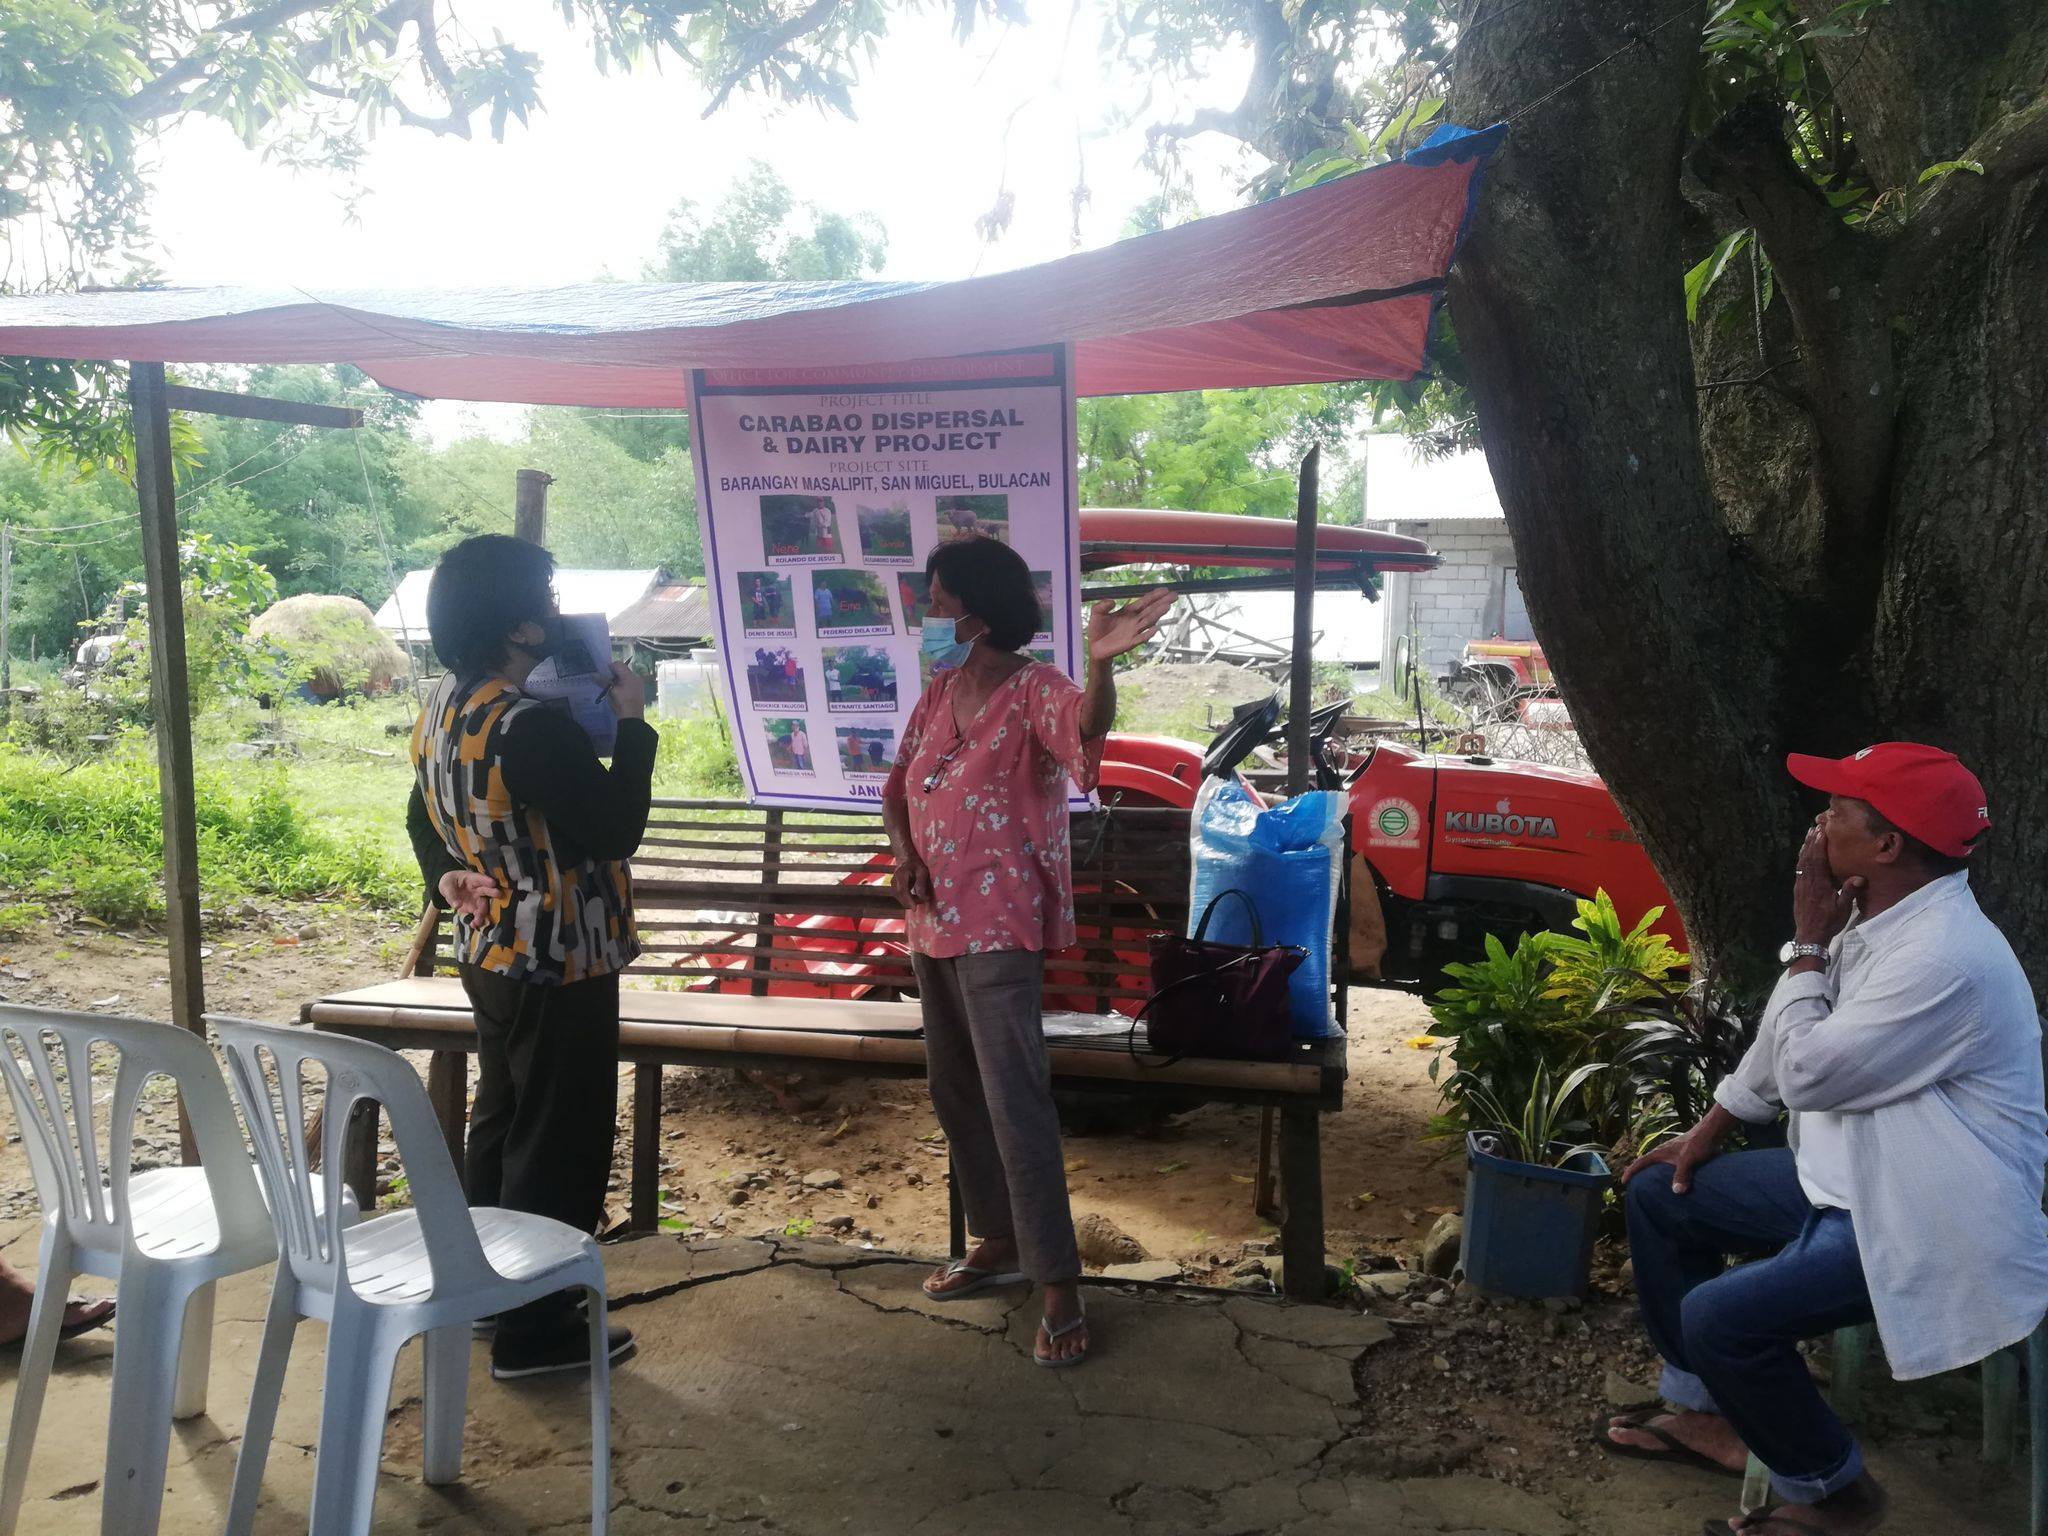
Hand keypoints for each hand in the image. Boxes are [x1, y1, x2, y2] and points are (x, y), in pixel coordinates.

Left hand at [437, 870, 497, 923]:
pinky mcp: (475, 908)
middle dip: (493, 893)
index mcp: (471, 879)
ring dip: (482, 913)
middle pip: (486, 891)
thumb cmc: (449, 883)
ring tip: (478, 921)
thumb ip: (451, 894)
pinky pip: (478, 914)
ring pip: (483, 906)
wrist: (449, 890)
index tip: (493, 883)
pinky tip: (474, 925)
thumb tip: (457, 905)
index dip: (486, 880)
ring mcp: (478, 899)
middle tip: (499, 894)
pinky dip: (477, 920)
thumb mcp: (446, 886)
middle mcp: (478, 889)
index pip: (479, 879)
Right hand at [602, 661, 646, 719]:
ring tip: (612, 686)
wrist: (632, 718)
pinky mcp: (639, 689)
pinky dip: (623, 683)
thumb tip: (593, 675)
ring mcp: (639, 683)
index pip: (618, 664)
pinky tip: (618, 691)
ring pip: (626, 675)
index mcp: (630, 676)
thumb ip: (603, 681)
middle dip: (614, 673)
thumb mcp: (610, 692)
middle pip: (623, 669)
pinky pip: (630, 681)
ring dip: (618, 678)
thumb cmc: (621, 704)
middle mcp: (636, 677)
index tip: (603, 674)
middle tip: (607, 681)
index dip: (609, 668)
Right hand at [890, 853, 931, 909]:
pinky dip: (907, 899)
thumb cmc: (915, 863)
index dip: (909, 901)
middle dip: (912, 902)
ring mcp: (892, 884)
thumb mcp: (922, 871)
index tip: (915, 909)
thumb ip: (921, 883)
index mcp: (901, 875)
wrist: (905, 857)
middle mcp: (894, 880)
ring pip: (900, 898)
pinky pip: (900, 896)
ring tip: (921, 898)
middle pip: (901, 896)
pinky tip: (915, 897)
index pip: (903, 891)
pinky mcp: (893, 887)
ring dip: (910, 901)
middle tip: (924, 901)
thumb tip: (922, 897)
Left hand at [1086, 588, 1175, 661]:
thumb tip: (1112, 601)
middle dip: (1162, 602)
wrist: (1094, 647)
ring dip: (1157, 614)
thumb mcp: (1096, 613)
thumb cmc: (1097, 629)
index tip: (1165, 590)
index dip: (1154, 596)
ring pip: (1148, 621)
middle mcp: (1134, 621)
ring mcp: (1134, 632)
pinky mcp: (1130, 643)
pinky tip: (1155, 629)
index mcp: (1128, 612)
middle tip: (1174, 595)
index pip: (1144, 602)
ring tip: (1167, 606)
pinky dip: (1148, 634)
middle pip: (1150, 610)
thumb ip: (1102, 605)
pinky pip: (1141, 638)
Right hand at [1621, 1125, 1720, 1194]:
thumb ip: (1682, 1175)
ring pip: (1658, 1165)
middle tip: (1635, 1184)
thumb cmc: (1697, 1144)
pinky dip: (1665, 1173)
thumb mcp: (1688, 1160)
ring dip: (1653, 1173)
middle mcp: (1664, 1152)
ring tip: (1653, 1185)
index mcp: (1660, 1153)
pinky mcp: (1682, 1155)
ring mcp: (1672, 1153)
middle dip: (1639, 1172)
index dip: (1631, 1171)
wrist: (1711, 1133)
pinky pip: (1668, 1166)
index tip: (1623, 1181)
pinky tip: (1673, 1180)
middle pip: (1647, 1163)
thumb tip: (1676, 1192)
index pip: (1641, 1162)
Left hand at [1793, 823, 1862, 946]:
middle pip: (1808, 856)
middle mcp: (1807, 881)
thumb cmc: (1828, 922)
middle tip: (1815, 826)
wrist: (1809, 936)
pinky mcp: (1798, 889)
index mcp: (1819, 884)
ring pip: (1802, 861)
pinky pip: (1799, 869)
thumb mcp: (1842, 909)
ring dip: (1806, 847)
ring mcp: (1801, 885)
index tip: (1823, 830)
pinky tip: (1803, 853)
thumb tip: (1860, 877)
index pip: (1818, 859)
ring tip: (1809, 834)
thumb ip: (1849, 892)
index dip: (1820, 844)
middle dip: (1812, 840)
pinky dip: (1801, 857)